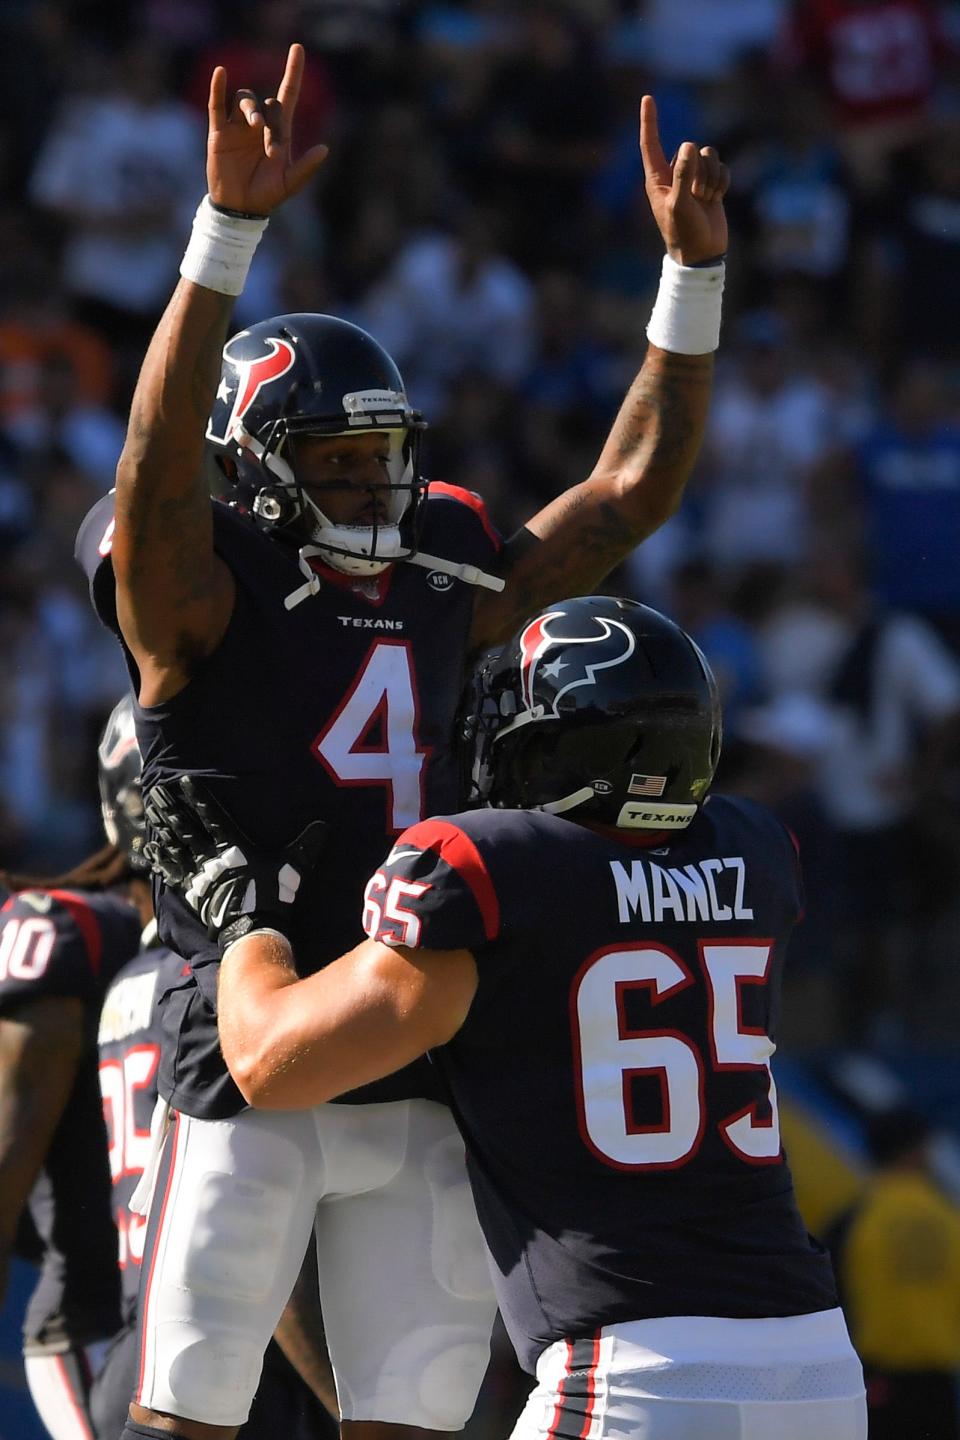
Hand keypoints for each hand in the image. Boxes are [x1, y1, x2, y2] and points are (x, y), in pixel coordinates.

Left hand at [143, 776, 326, 953]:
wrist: (251, 928)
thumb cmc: (271, 894)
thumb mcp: (292, 866)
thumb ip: (306, 845)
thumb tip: (324, 827)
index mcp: (232, 844)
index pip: (211, 814)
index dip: (197, 797)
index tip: (184, 781)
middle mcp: (210, 855)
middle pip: (186, 826)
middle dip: (171, 807)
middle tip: (157, 791)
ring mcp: (198, 873)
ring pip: (175, 844)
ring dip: (162, 826)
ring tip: (151, 811)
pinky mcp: (191, 890)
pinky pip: (171, 871)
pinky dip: (160, 859)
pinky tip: (150, 848)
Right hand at [207, 42, 327, 215]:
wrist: (240, 208)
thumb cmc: (266, 196)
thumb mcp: (289, 184)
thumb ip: (306, 168)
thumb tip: (325, 149)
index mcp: (279, 133)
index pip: (287, 95)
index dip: (293, 72)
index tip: (298, 48)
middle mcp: (259, 125)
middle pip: (267, 104)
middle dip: (271, 121)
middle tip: (271, 150)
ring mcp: (238, 127)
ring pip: (245, 100)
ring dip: (251, 108)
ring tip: (255, 127)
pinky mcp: (219, 132)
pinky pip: (217, 104)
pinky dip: (218, 88)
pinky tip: (221, 73)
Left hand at [639, 95, 728, 265]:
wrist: (701, 254)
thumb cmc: (683, 233)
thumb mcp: (680, 204)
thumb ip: (683, 174)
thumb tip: (689, 145)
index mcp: (657, 179)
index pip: (651, 144)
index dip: (650, 121)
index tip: (647, 98)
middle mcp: (674, 175)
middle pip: (691, 149)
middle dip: (699, 170)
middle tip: (695, 197)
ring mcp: (694, 179)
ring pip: (709, 156)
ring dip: (711, 177)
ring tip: (705, 200)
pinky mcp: (711, 184)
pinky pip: (721, 167)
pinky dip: (722, 182)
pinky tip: (716, 200)